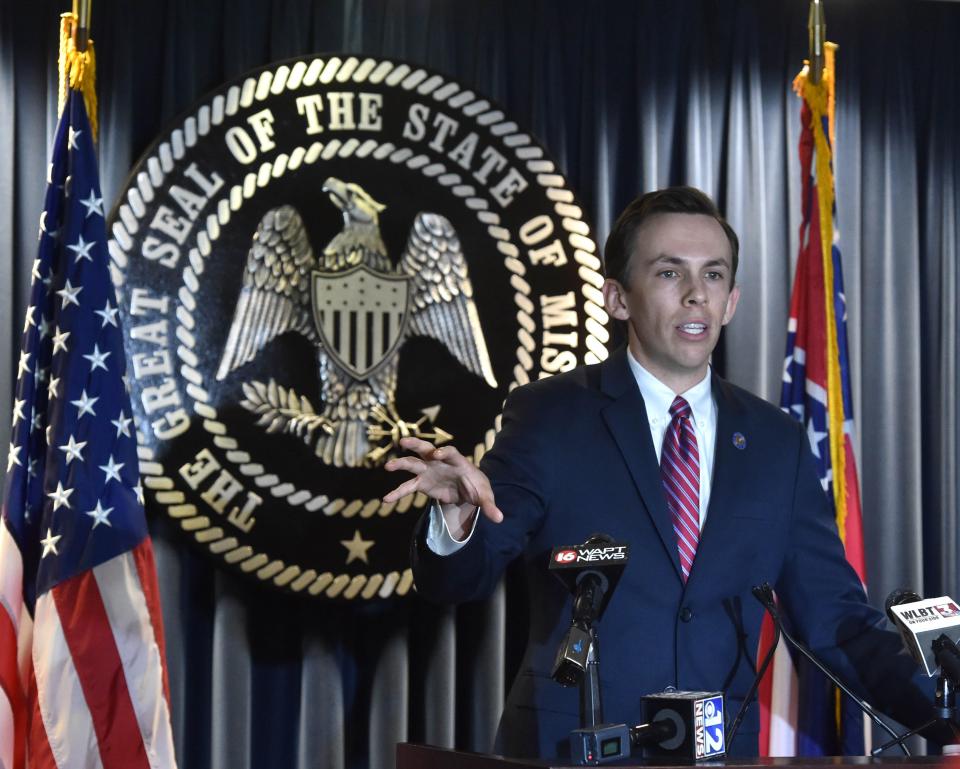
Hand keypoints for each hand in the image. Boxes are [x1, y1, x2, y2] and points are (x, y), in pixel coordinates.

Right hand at [383, 437, 502, 533]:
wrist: (467, 490)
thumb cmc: (477, 488)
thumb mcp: (484, 497)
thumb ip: (490, 506)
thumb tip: (500, 518)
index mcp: (457, 461)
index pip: (450, 452)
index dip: (443, 452)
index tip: (436, 454)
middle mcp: (440, 462)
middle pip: (427, 449)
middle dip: (416, 445)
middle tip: (404, 442)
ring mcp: (429, 470)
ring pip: (413, 463)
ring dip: (400, 463)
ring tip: (387, 466)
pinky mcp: (422, 483)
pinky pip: (408, 486)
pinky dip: (397, 493)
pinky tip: (386, 500)